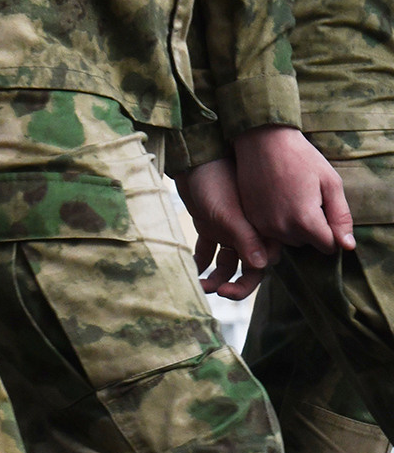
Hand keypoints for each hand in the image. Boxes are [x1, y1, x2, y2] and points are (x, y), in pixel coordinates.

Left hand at [177, 157, 267, 298]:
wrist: (194, 159)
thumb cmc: (216, 181)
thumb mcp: (230, 213)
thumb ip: (246, 238)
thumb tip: (262, 267)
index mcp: (262, 229)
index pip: (262, 264)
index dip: (249, 281)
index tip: (229, 291)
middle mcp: (249, 233)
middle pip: (247, 267)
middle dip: (235, 284)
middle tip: (219, 293)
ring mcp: (229, 230)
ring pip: (226, 262)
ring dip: (216, 277)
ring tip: (199, 286)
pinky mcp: (210, 226)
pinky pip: (207, 251)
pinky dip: (200, 262)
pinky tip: (190, 271)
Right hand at [232, 124, 352, 253]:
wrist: (263, 143)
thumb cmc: (301, 158)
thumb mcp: (330, 183)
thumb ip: (340, 216)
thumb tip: (347, 245)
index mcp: (304, 220)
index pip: (328, 245)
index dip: (333, 231)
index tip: (327, 209)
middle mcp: (281, 228)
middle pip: (307, 243)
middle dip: (312, 228)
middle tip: (308, 199)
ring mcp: (262, 226)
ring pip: (288, 239)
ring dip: (294, 227)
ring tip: (292, 199)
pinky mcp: (250, 220)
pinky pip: (270, 233)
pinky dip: (277, 223)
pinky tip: (277, 201)